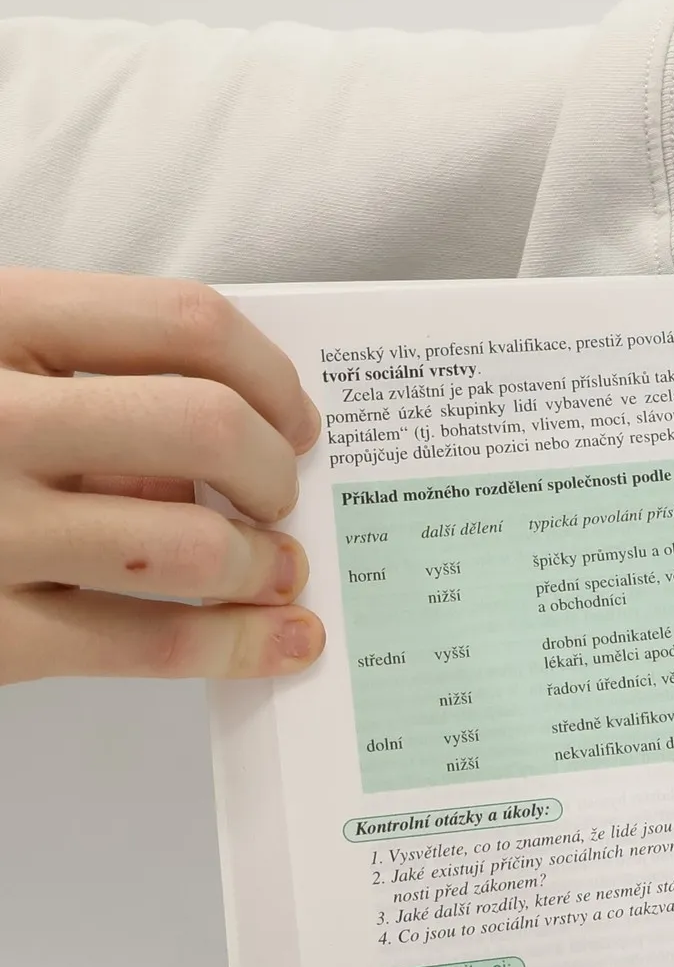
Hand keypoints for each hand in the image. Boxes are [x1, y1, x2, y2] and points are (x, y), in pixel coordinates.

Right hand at [0, 270, 324, 685]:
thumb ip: (84, 380)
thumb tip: (230, 436)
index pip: (182, 320)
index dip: (270, 373)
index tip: (295, 417)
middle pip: (209, 428)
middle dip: (275, 469)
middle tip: (280, 496)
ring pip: (195, 547)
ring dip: (265, 563)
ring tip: (275, 568)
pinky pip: (154, 642)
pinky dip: (242, 645)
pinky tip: (282, 640)